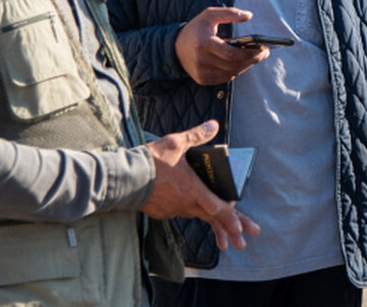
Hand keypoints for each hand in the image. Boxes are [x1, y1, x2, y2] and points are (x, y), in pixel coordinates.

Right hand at [141, 120, 259, 251]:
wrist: (123, 178)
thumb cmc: (151, 161)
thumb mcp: (176, 143)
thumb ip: (197, 135)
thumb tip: (213, 125)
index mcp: (193, 190)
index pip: (218, 208)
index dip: (231, 216)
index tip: (240, 224)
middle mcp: (186, 203)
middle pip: (212, 218)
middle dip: (229, 229)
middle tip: (243, 242)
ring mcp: (173, 209)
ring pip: (196, 214)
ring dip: (209, 221)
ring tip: (223, 235)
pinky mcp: (162, 212)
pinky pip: (180, 212)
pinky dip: (189, 211)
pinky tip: (191, 206)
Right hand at [175, 7, 269, 85]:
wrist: (175, 46)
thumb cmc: (196, 28)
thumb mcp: (210, 14)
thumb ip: (230, 13)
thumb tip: (249, 15)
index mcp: (204, 43)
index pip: (232, 54)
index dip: (250, 53)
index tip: (263, 47)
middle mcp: (202, 60)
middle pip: (234, 65)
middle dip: (252, 59)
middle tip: (264, 52)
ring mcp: (202, 72)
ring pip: (232, 72)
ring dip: (246, 65)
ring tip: (256, 56)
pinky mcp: (202, 79)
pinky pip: (225, 77)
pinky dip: (236, 70)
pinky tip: (242, 62)